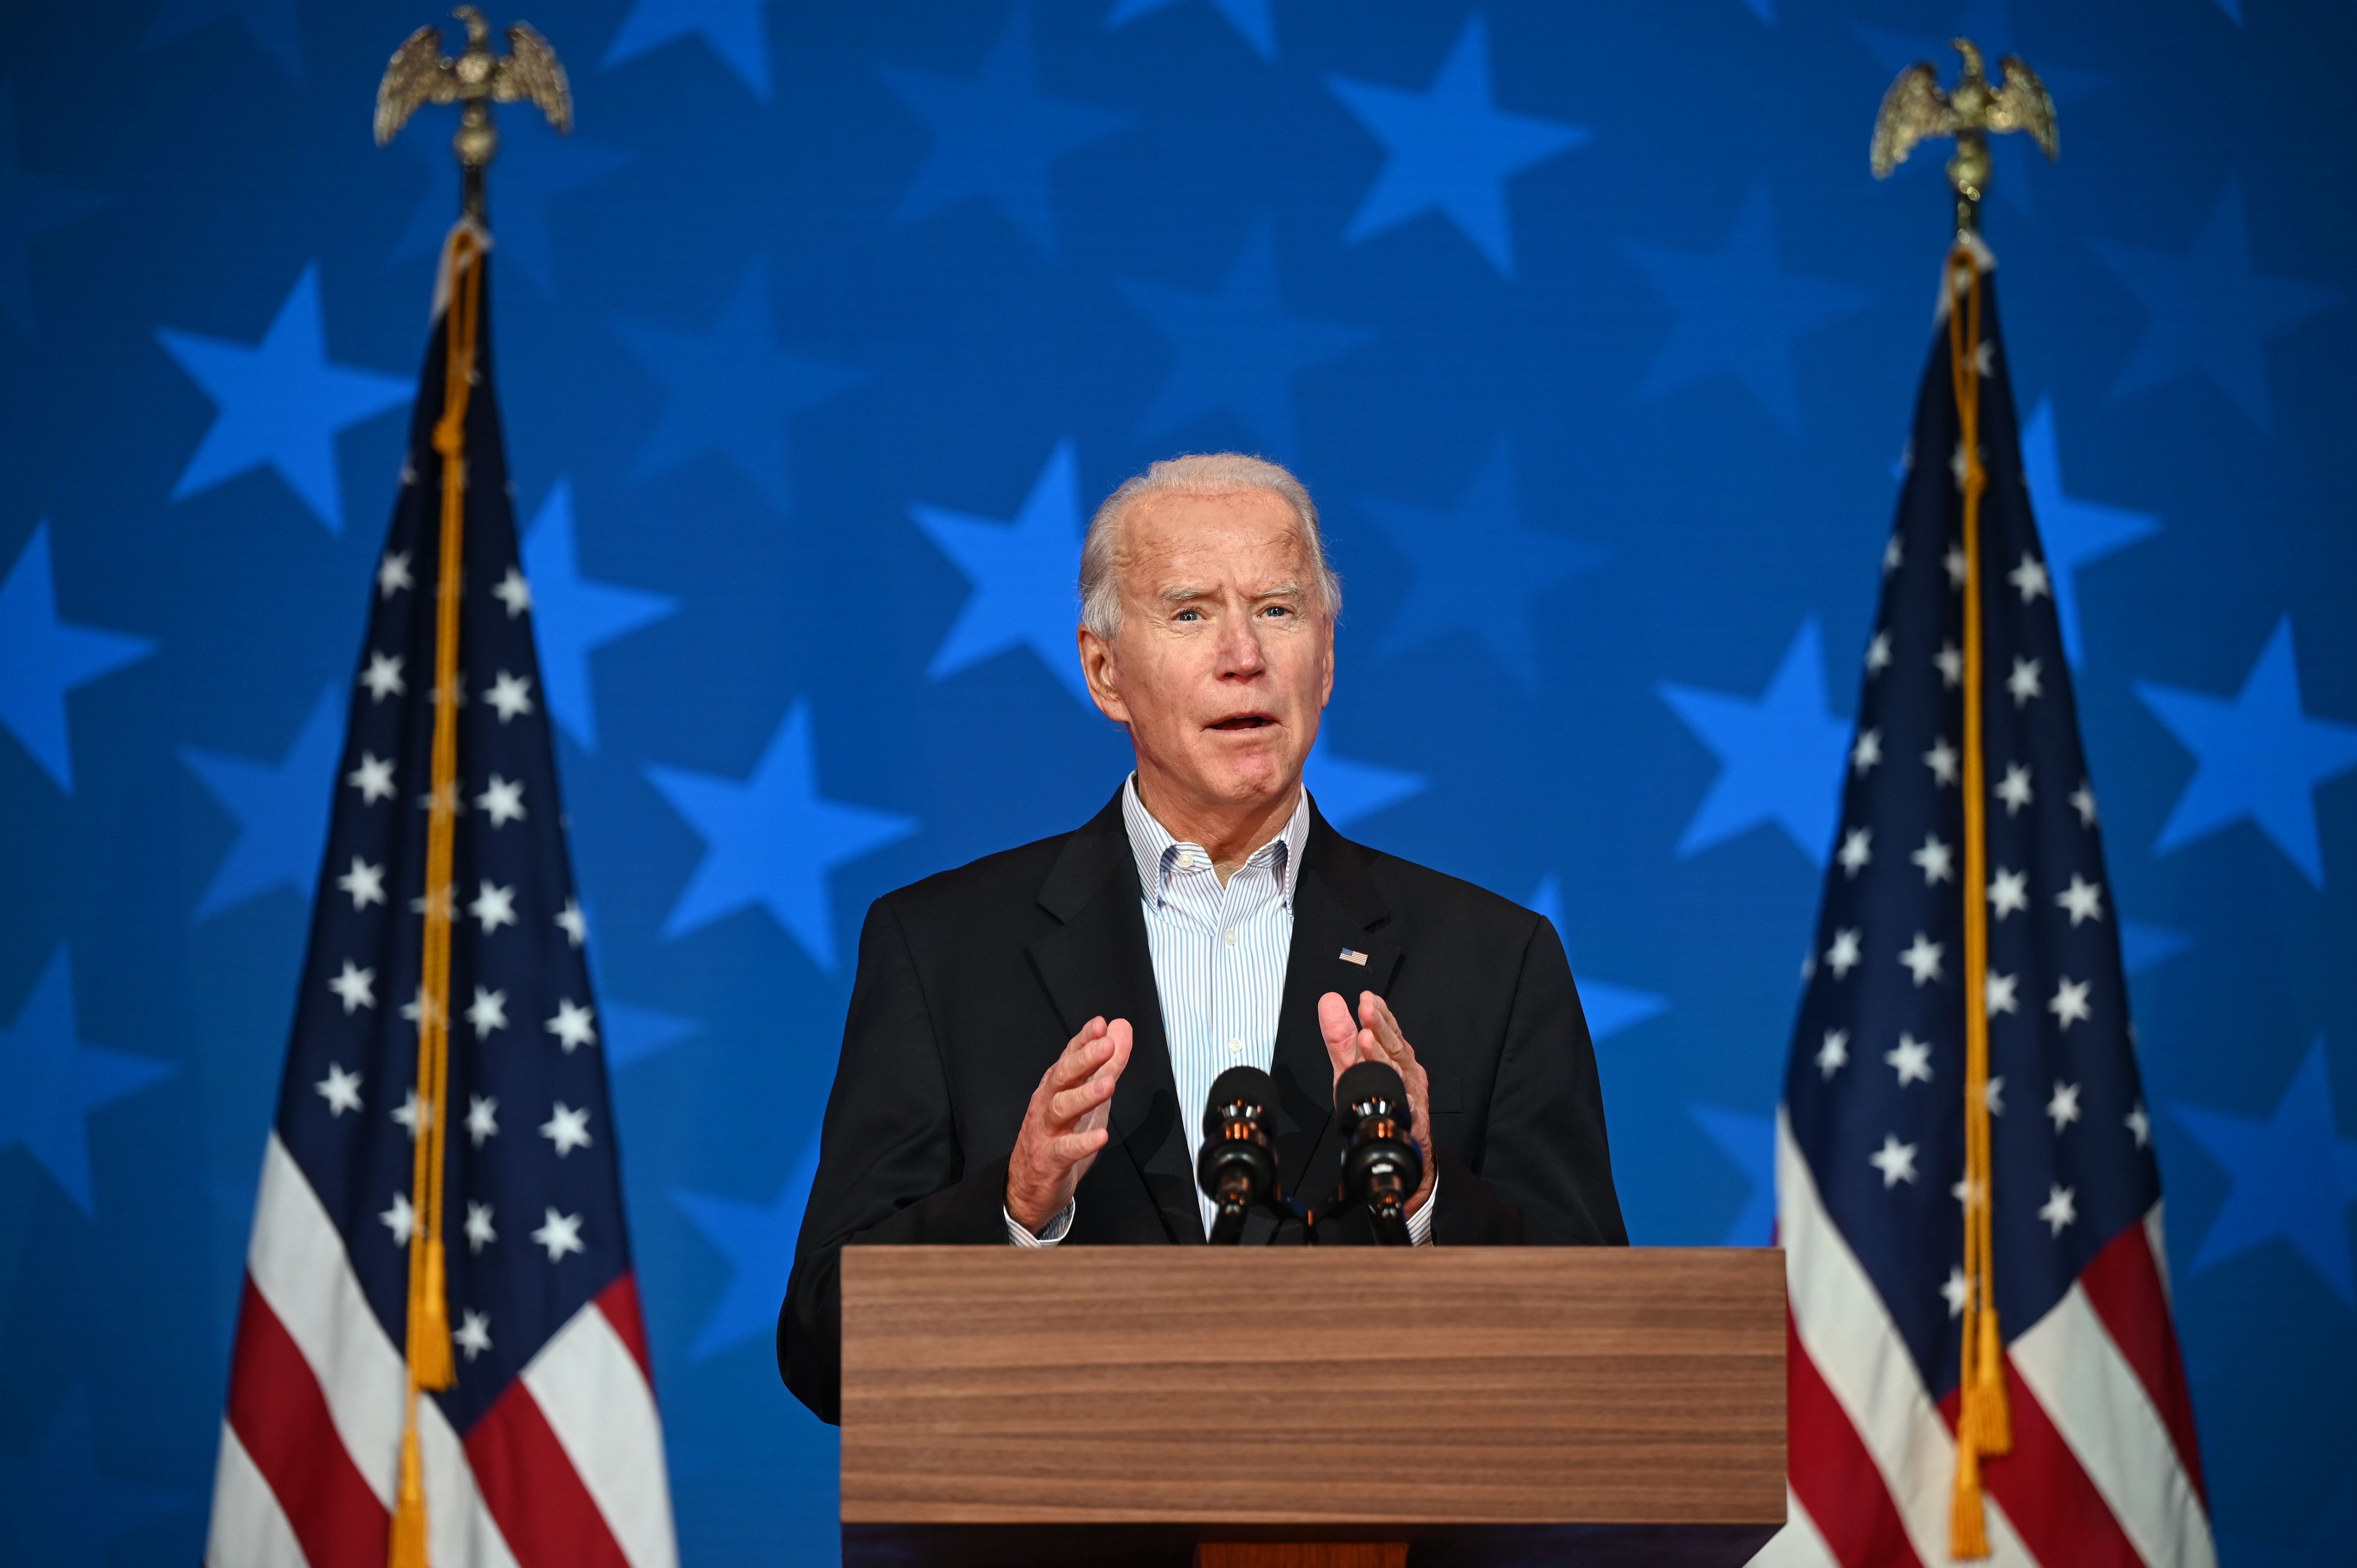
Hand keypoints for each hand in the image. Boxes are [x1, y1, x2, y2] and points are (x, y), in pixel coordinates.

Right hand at [1006, 1017, 1132, 1234]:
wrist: (1028, 1189)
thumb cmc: (1060, 1138)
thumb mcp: (1089, 1100)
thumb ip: (1106, 1066)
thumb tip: (1120, 1028)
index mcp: (1055, 1088)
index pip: (1069, 1058)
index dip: (1083, 1041)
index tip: (1100, 1024)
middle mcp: (1046, 1104)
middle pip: (1062, 1077)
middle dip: (1084, 1059)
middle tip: (1106, 1045)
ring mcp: (1045, 1132)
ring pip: (1061, 1108)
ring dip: (1085, 1095)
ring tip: (1109, 1084)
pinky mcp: (1048, 1160)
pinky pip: (1065, 1150)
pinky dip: (1082, 1142)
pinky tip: (1102, 1136)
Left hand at [1318, 991, 1434, 1217]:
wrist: (1400, 1140)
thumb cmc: (1377, 1098)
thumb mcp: (1352, 1065)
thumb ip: (1341, 1035)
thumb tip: (1329, 1000)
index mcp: (1393, 1054)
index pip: (1388, 1028)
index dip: (1379, 1013)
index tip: (1367, 997)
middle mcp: (1405, 1069)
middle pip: (1394, 1044)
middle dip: (1380, 1026)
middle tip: (1367, 1007)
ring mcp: (1410, 1092)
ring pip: (1398, 1070)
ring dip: (1382, 1054)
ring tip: (1366, 1038)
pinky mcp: (1412, 1116)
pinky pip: (1404, 1103)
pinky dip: (1396, 1092)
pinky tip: (1388, 1083)